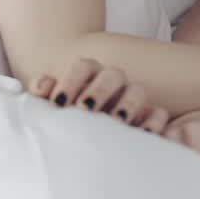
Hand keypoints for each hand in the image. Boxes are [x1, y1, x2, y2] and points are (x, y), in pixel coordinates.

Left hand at [28, 57, 169, 133]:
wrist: (83, 133)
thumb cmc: (66, 113)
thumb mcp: (54, 102)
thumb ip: (46, 91)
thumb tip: (41, 89)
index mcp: (88, 74)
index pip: (82, 66)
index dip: (70, 81)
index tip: (58, 103)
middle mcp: (112, 82)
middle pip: (112, 75)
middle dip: (99, 90)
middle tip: (85, 109)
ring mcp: (131, 98)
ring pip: (137, 91)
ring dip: (127, 104)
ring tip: (116, 122)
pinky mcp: (148, 117)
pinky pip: (158, 113)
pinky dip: (154, 121)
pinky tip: (143, 133)